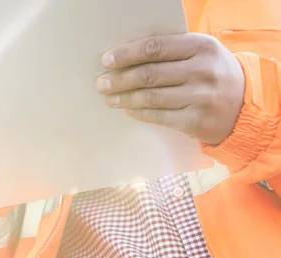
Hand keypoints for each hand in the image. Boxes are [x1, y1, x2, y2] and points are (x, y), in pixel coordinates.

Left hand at [96, 33, 244, 144]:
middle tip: (101, 83)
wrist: (245, 106)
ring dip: (124, 98)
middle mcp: (202, 70)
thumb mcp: (201, 54)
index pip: (155, 48)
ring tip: (109, 98)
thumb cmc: (213, 75)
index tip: (106, 60)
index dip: (126, 54)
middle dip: (119, 79)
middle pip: (149, 74)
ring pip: (150, 97)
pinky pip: (158, 116)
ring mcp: (201, 97)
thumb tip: (126, 59)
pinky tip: (127, 110)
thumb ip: (171, 52)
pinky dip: (138, 113)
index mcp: (201, 46)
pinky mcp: (196, 121)